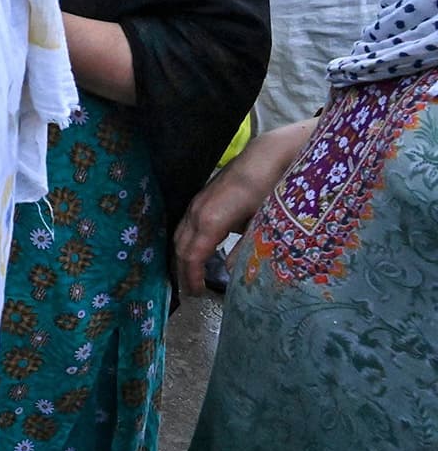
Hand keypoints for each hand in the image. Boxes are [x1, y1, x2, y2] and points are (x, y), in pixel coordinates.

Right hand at [171, 127, 304, 294]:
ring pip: (180, 235)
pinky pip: (186, 225)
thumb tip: (233, 273)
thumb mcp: (263, 224)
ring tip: (192, 273)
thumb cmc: (270, 189)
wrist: (268, 156)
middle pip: (180, 246)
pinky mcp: (202, 198)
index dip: (191, 277)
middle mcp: (197, 212)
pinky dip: (187, 242)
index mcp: (211, 221)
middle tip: (192, 290)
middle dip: (183, 270)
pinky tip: (199, 250)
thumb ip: (246, 250)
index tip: (197, 294)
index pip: (191, 255)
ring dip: (183, 255)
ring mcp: (197, 203)